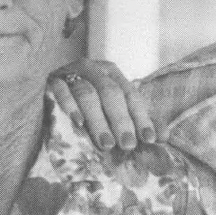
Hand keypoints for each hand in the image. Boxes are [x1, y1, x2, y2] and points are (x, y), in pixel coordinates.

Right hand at [49, 59, 164, 149]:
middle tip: (127, 145)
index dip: (141, 117)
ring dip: (98, 120)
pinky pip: (60, 90)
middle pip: (110, 93)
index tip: (149, 139)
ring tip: (106, 144)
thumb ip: (136, 121)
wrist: (49, 93)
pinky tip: (78, 122)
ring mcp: (70, 72)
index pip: (131, 95)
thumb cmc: (87, 106)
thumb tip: (165, 137)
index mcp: (112, 73)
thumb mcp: (113, 110)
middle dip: (121, 120)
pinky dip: (69, 106)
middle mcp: (93, 69)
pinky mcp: (50, 80)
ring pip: (87, 93)